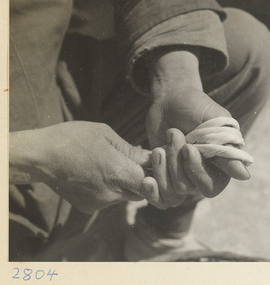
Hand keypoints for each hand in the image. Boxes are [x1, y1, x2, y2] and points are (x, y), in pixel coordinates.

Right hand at [10, 122, 150, 212]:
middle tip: (133, 162)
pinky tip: (99, 174)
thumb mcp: (105, 135)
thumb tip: (151, 157)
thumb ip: (130, 150)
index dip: (153, 173)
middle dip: (142, 179)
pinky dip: (112, 189)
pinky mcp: (90, 208)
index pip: (149, 182)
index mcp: (116, 172)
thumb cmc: (73, 138)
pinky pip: (110, 200)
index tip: (149, 162)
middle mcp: (110, 193)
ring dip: (126, 183)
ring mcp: (99, 203)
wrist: (41, 157)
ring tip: (113, 165)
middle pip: (140, 192)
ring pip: (126, 196)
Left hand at [144, 50, 249, 200]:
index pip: (211, 186)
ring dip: (162, 167)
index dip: (197, 171)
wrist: (169, 99)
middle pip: (188, 188)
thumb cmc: (194, 105)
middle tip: (173, 134)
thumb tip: (244, 175)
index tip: (188, 147)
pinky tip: (145, 177)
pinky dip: (151, 189)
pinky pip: (157, 196)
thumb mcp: (212, 119)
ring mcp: (180, 175)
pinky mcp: (162, 174)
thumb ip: (225, 146)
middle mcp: (200, 174)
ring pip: (172, 192)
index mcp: (218, 164)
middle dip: (176, 163)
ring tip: (159, 147)